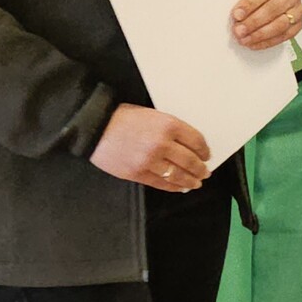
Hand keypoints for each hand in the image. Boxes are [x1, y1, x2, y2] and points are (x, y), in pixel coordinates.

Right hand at [91, 104, 210, 190]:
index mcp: (168, 125)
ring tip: (196, 183)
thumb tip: (187, 144)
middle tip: (205, 173)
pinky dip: (173, 187)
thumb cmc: (122, 117)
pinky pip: (161, 183)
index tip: (207, 155)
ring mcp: (150, 161)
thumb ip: (169, 128)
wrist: (95, 127)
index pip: (196, 140)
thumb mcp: (151, 114)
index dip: (204, 150)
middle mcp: (162, 143)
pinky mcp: (138, 173)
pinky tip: (180, 187)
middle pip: (190, 160)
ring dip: (190, 180)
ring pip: (178, 175)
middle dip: (200, 169)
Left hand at [232, 0, 301, 49]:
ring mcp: (298, 9)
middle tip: (238, 30)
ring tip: (244, 39)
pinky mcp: (297, 24)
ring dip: (260, 34)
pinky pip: (284, 36)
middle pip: (274, 9)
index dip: (250, 3)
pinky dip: (267, 42)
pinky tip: (254, 44)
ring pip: (281, 24)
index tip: (237, 14)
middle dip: (254, 22)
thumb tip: (234, 13)